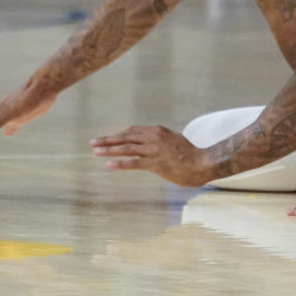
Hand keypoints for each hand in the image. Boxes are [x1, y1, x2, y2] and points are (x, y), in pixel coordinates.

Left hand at [91, 125, 209, 186]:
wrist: (201, 163)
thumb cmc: (190, 154)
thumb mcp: (174, 139)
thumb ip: (160, 139)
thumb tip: (150, 141)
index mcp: (157, 130)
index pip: (132, 130)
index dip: (118, 135)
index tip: (108, 139)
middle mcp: (153, 138)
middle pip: (125, 137)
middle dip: (108, 140)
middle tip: (93, 142)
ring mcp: (153, 150)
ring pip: (126, 148)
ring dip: (109, 150)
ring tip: (95, 151)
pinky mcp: (155, 163)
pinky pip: (133, 162)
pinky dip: (120, 163)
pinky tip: (108, 165)